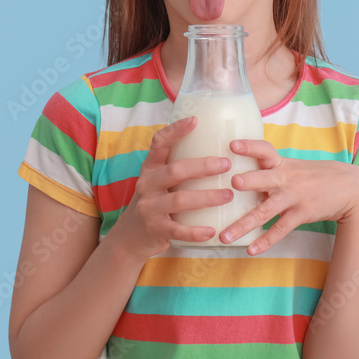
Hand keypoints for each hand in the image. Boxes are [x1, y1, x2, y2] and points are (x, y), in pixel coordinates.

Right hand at [112, 116, 234, 260]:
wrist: (129, 237)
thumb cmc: (155, 203)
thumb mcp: (158, 182)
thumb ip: (178, 169)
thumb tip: (216, 150)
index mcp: (150, 169)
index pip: (159, 143)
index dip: (175, 130)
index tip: (196, 120)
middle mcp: (147, 185)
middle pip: (175, 170)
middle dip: (203, 166)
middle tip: (227, 164)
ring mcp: (149, 208)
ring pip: (179, 199)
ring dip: (207, 197)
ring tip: (229, 195)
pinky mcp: (155, 229)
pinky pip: (178, 230)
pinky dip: (196, 231)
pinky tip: (212, 231)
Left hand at [219, 139, 358, 255]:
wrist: (350, 188)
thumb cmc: (316, 176)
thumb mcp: (294, 167)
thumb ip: (271, 171)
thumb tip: (241, 175)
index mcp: (282, 163)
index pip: (264, 150)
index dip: (249, 146)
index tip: (232, 145)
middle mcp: (285, 178)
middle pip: (263, 179)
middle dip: (248, 180)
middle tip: (232, 183)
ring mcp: (293, 197)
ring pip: (265, 211)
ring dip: (243, 224)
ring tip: (225, 235)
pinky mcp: (301, 213)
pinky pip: (280, 229)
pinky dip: (265, 241)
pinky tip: (250, 250)